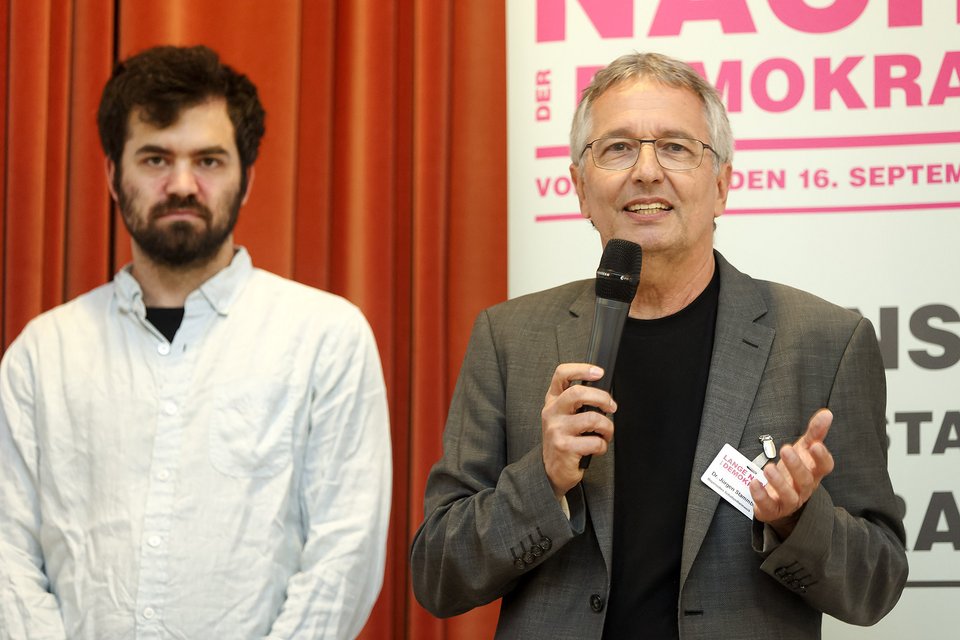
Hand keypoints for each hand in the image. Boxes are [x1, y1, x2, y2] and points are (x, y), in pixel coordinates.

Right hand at [541, 363, 616, 498]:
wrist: (551, 470)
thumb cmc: (563, 440)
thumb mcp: (563, 417)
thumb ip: (577, 403)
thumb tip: (603, 395)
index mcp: (553, 401)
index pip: (561, 375)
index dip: (582, 369)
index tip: (598, 372)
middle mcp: (552, 412)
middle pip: (578, 393)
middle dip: (602, 398)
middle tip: (611, 407)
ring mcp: (557, 430)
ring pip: (593, 419)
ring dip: (607, 427)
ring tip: (606, 433)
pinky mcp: (565, 447)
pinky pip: (595, 442)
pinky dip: (603, 446)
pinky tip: (597, 448)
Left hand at [749, 408, 834, 537]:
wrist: (779, 498)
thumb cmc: (793, 470)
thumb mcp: (803, 449)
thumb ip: (814, 433)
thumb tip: (827, 413)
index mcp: (813, 473)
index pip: (824, 467)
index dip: (822, 457)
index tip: (815, 445)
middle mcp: (804, 488)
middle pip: (805, 480)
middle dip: (796, 465)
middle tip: (786, 449)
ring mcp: (789, 501)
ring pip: (789, 496)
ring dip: (778, 482)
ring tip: (768, 468)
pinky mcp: (772, 509)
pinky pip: (768, 506)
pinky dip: (760, 496)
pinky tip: (753, 483)